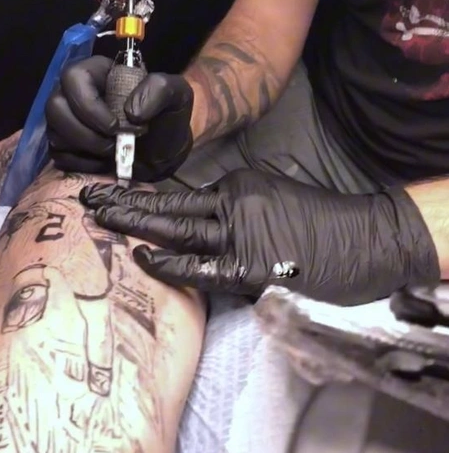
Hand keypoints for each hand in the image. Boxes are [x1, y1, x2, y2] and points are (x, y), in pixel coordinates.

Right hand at [46, 56, 192, 180]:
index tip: (116, 125)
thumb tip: (132, 111)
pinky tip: (104, 163)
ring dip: (85, 149)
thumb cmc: (168, 117)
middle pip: (54, 106)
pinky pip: (58, 155)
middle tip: (114, 144)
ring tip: (113, 153)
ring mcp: (68, 119)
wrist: (165, 151)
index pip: (73, 76)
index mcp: (99, 72)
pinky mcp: (66, 145)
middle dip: (85, 132)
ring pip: (54, 132)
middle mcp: (76, 93)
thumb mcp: (177, 94)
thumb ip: (160, 89)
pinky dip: (81, 164)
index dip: (89, 105)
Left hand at [80, 169, 439, 303]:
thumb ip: (239, 207)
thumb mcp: (274, 197)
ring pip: (177, 227)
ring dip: (134, 221)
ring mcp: (242, 232)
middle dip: (123, 201)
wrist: (365, 235)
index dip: (142, 196)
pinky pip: (203, 265)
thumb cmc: (321, 222)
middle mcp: (234, 202)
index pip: (179, 195)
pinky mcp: (254, 264)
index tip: (113, 195)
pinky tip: (141, 258)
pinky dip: (171, 263)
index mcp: (237, 187)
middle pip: (168, 204)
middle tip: (86, 195)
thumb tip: (206, 225)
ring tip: (97, 216)